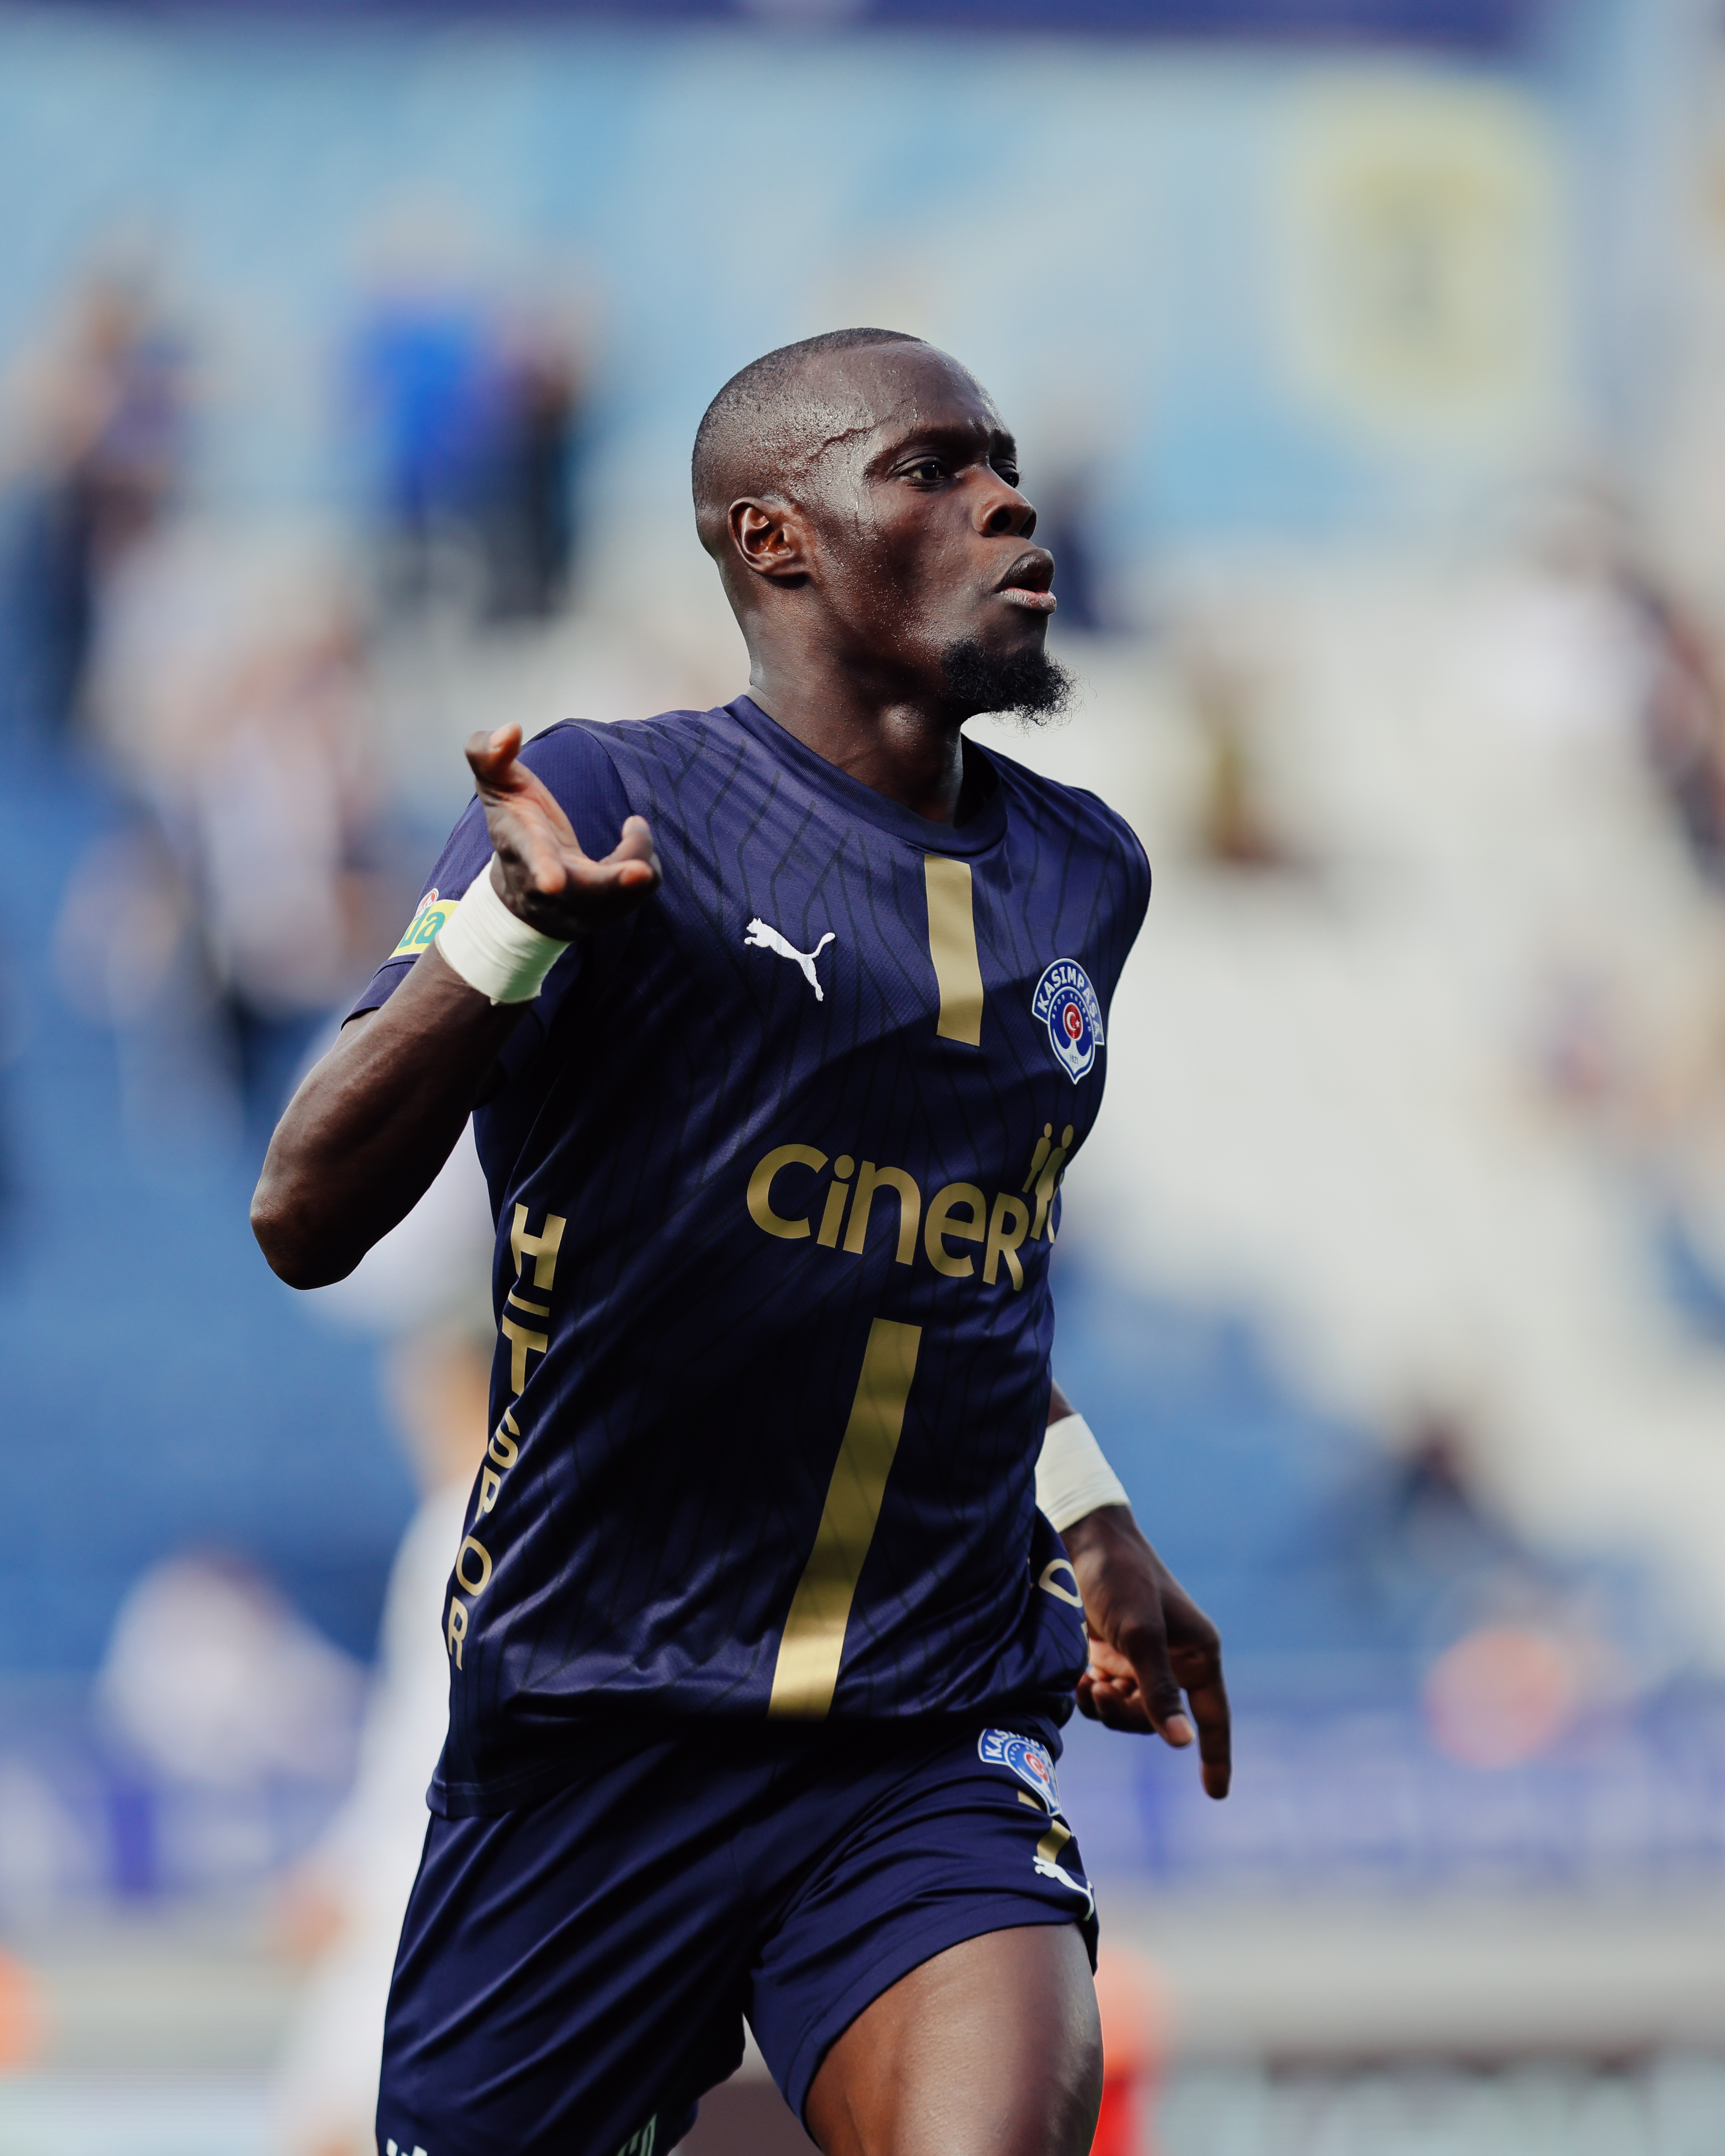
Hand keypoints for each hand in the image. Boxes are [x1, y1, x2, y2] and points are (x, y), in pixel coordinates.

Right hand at [466, 724, 661, 938]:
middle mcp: (548, 888)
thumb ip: (487, 755)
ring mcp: (577, 908)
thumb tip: (509, 729)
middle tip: (641, 869)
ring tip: (633, 827)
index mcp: (521, 849)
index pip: (531, 858)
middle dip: (614, 882)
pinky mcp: (604, 914)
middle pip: (588, 890)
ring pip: (624, 891)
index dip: (542, 867)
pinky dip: (644, 863)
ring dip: (639, 854)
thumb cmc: (514, 826)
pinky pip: (640, 889)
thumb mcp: (496, 787)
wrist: (522, 895)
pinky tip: (632, 844)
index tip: (552, 882)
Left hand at [1060, 1505, 1230, 1798]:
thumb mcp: (1141, 1633)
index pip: (1212, 1716)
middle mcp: (1172, 1661)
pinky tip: (1078, 1680)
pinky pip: (1105, 1699)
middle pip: (1160, 1721)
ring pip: (1129, 1714)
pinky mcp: (1109, 1656)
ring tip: (1089, 1686)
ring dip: (1108, 1709)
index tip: (1216, 1795)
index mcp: (1196, 1653)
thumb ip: (1159, 1689)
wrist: (1079, 1540)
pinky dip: (1091, 1698)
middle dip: (1131, 1718)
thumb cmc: (1120, 1577)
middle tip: (1103, 1694)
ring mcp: (1139, 1660)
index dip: (1216, 1756)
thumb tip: (1181, 1742)